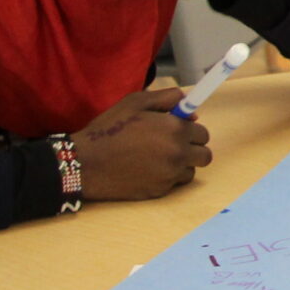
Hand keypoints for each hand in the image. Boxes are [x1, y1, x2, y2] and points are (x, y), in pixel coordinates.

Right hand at [74, 89, 211, 200]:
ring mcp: (169, 175)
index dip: (190, 130)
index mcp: (176, 130)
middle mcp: (178, 153)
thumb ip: (167, 98)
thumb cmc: (109, 129)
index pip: (202, 133)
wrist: (85, 163)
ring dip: (181, 164)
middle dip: (192, 148)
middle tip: (172, 145)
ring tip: (158, 158)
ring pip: (191, 170)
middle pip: (204, 154)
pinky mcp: (159, 192)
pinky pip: (174, 184)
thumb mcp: (136, 102)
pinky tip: (149, 170)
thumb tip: (191, 112)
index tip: (178, 130)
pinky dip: (167, 177)